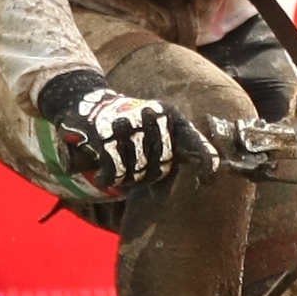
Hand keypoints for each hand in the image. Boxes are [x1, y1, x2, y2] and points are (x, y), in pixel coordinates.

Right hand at [38, 71, 204, 192]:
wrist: (85, 104)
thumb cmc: (124, 127)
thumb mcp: (151, 133)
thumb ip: (168, 155)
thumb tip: (174, 191)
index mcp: (168, 115)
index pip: (192, 139)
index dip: (205, 159)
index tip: (210, 177)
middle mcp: (152, 116)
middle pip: (160, 166)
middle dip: (146, 177)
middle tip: (133, 173)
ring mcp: (129, 123)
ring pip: (137, 171)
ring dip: (125, 180)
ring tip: (116, 170)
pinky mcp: (106, 133)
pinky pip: (115, 171)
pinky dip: (108, 178)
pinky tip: (103, 176)